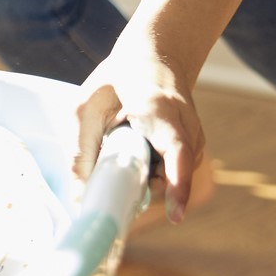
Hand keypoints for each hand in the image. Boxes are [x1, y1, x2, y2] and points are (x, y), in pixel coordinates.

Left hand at [72, 47, 205, 222]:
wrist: (155, 58)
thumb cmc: (116, 80)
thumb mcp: (85, 107)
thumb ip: (80, 150)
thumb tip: (80, 197)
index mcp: (159, 108)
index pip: (177, 151)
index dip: (177, 185)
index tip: (175, 217)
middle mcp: (186, 126)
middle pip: (169, 174)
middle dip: (140, 182)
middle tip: (111, 163)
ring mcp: (195, 138)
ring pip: (168, 175)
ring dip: (143, 171)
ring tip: (125, 134)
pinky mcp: (193, 148)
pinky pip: (170, 171)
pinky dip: (150, 167)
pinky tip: (137, 143)